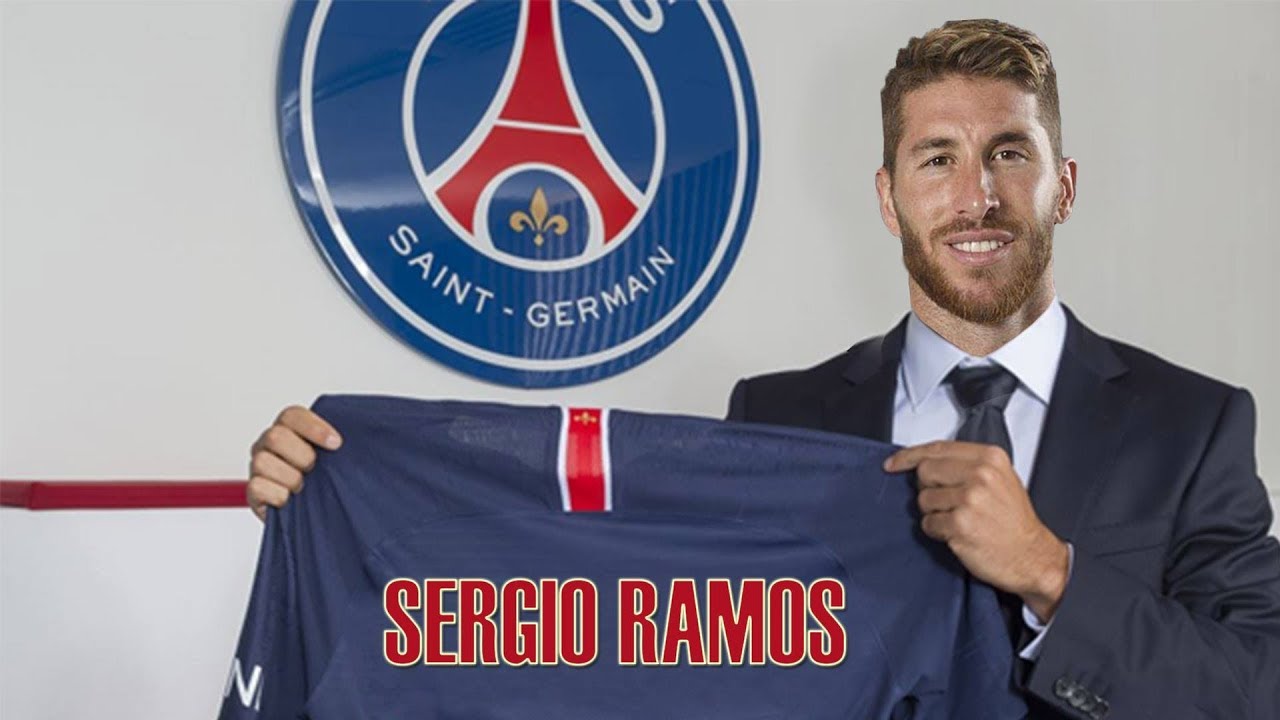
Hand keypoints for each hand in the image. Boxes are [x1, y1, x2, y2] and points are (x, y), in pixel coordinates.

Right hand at [246, 405, 341, 520]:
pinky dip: (279, 495)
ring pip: (263, 462)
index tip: (336, 443)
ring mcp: (257, 466)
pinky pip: (258, 487)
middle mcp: (268, 444)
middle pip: (276, 436)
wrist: (312, 514)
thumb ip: (338, 444)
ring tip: (303, 487)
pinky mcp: (253, 491)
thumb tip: (364, 435)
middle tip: (314, 468)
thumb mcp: (333, 458)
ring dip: (291, 478)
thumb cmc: (323, 480)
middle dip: (303, 455)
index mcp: (288, 429)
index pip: (292, 416)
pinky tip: (290, 500)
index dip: (314, 427)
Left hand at [884, 441, 1069, 621]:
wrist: (1032, 556)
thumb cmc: (1014, 522)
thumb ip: (966, 465)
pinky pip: (928, 523)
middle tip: (948, 503)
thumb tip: (926, 462)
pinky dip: (937, 531)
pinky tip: (958, 534)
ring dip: (934, 513)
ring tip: (959, 520)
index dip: (909, 456)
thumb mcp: (1000, 480)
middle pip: (925, 471)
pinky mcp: (960, 524)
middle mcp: (980, 474)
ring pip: (923, 499)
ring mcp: (969, 499)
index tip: (893, 463)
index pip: (936, 448)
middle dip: (928, 489)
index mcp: (989, 458)